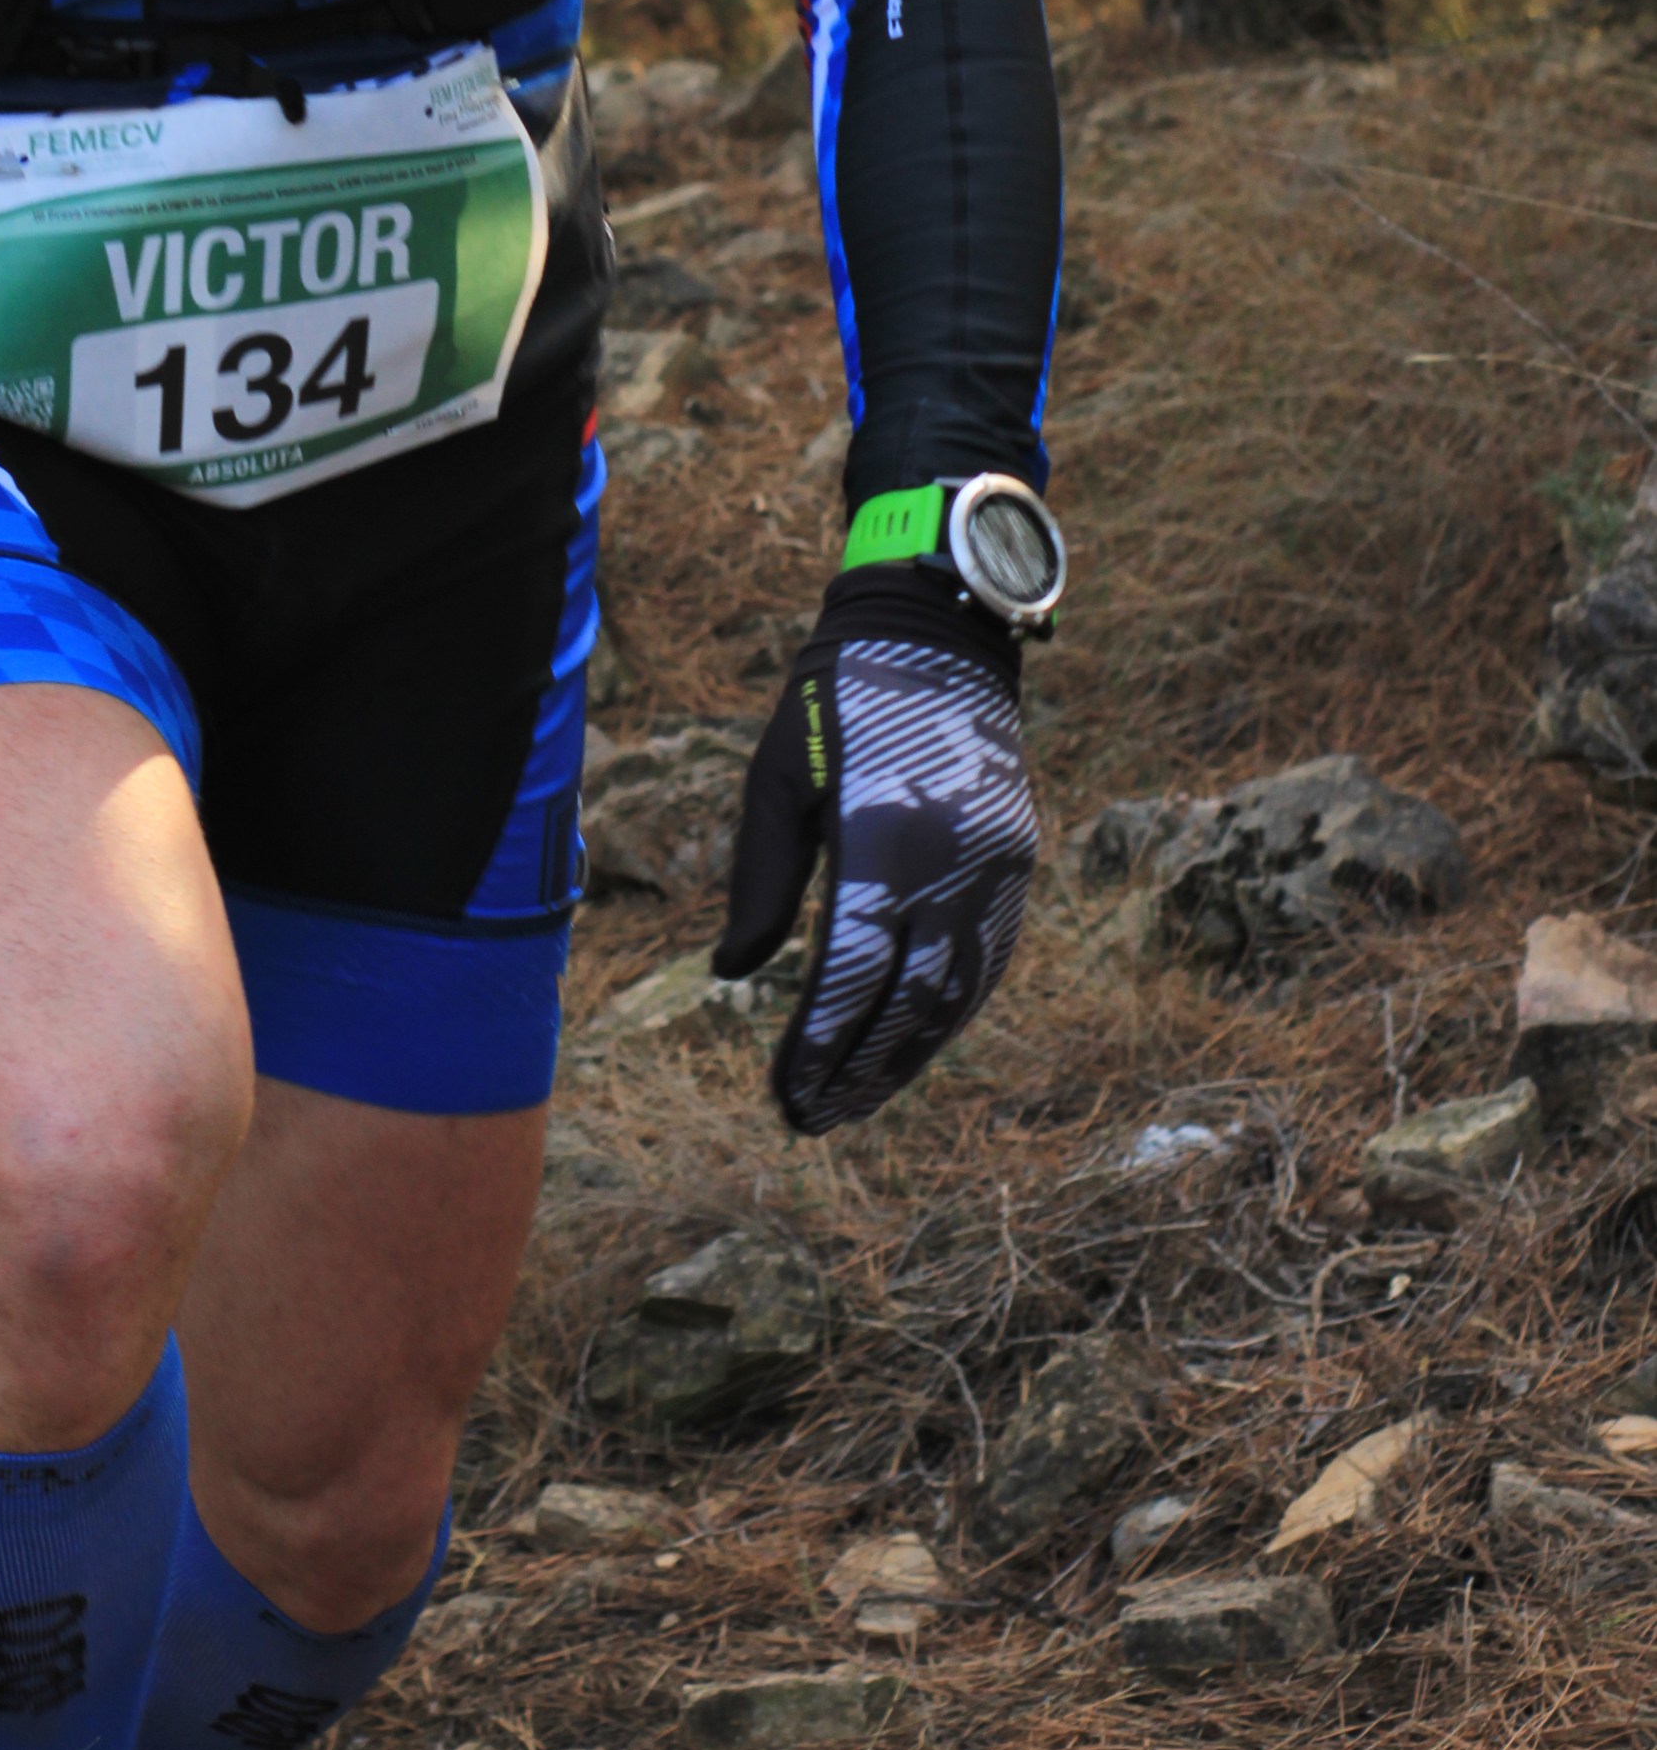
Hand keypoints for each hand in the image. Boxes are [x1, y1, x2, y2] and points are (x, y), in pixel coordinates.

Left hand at [714, 585, 1036, 1133]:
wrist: (936, 630)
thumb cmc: (834, 700)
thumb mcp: (776, 779)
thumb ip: (762, 881)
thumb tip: (731, 971)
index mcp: (881, 840)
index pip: (850, 977)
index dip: (819, 1047)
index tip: (787, 1096)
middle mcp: (949, 862)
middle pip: (908, 1003)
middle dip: (860, 1071)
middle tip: (814, 1120)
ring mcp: (995, 864)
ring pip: (959, 995)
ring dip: (909, 1057)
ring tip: (857, 1099)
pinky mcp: (1019, 859)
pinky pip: (991, 959)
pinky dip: (953, 1013)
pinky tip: (915, 1043)